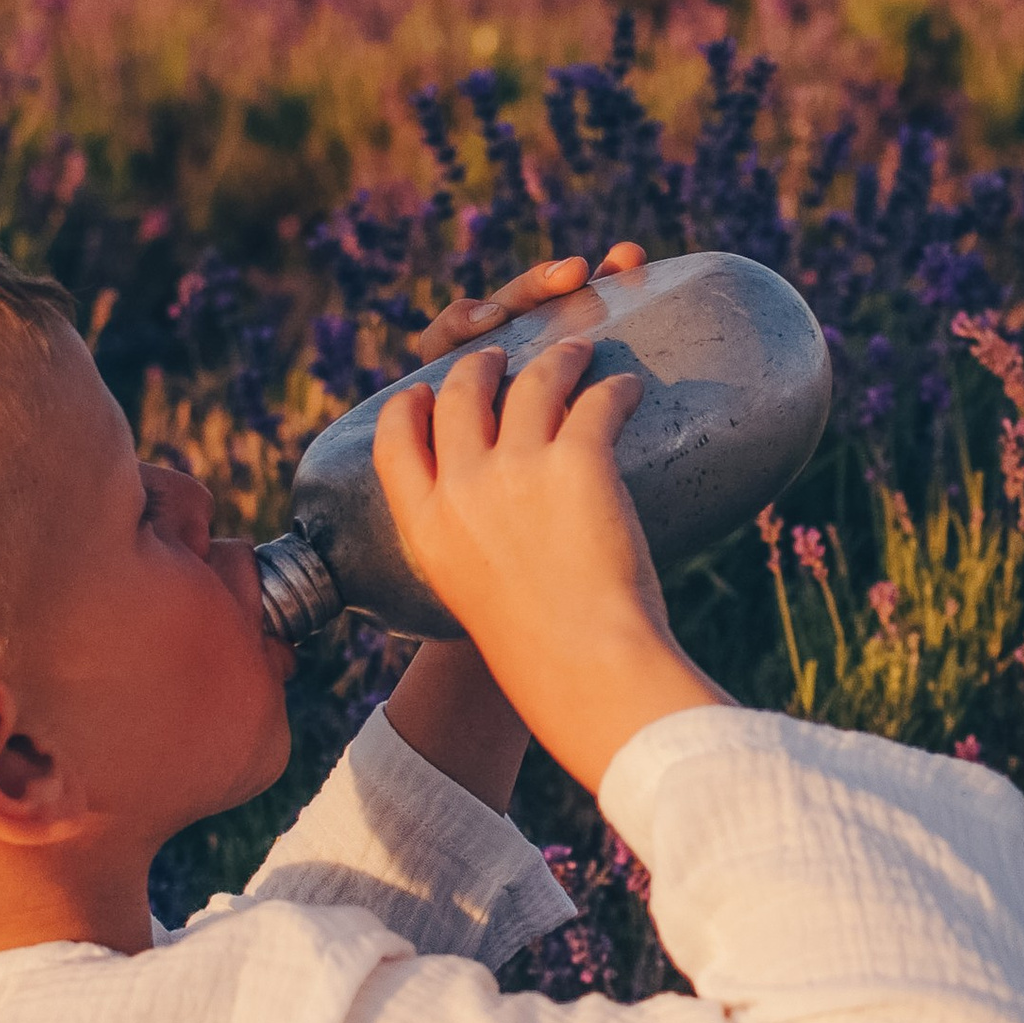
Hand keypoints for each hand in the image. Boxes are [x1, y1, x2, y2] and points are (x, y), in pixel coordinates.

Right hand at [383, 245, 649, 807]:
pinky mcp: (578, 460)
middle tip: (506, 357)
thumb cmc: (542, 654)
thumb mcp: (474, 599)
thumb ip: (473, 555)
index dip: (413, 406)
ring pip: (532, 380)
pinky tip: (628, 388)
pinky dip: (616, 389)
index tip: (429, 392)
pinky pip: (596, 400)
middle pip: (462, 394)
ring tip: (579, 351)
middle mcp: (461, 488)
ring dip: (557, 357)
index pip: (395, 440)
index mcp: (425, 527)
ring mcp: (517, 469)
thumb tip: (498, 540)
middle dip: (481, 364)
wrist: (586, 671)